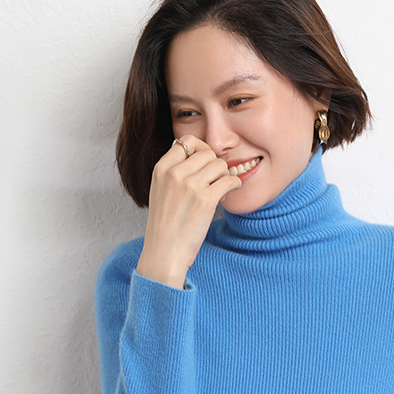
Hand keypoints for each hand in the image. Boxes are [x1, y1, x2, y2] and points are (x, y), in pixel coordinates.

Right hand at [137, 135, 241, 287]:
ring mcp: (190, 186)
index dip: (201, 150)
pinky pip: (229, 181)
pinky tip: (227, 195)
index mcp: (161, 169)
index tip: (205, 165)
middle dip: (215, 167)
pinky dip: (234, 186)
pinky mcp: (205, 200)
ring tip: (219, 192)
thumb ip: (173, 173)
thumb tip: (199, 158)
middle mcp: (175, 173)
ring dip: (224, 177)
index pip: (187, 141)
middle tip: (214, 183)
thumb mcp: (159, 191)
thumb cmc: (165, 226)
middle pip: (207, 153)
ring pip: (220, 165)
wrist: (164, 252)